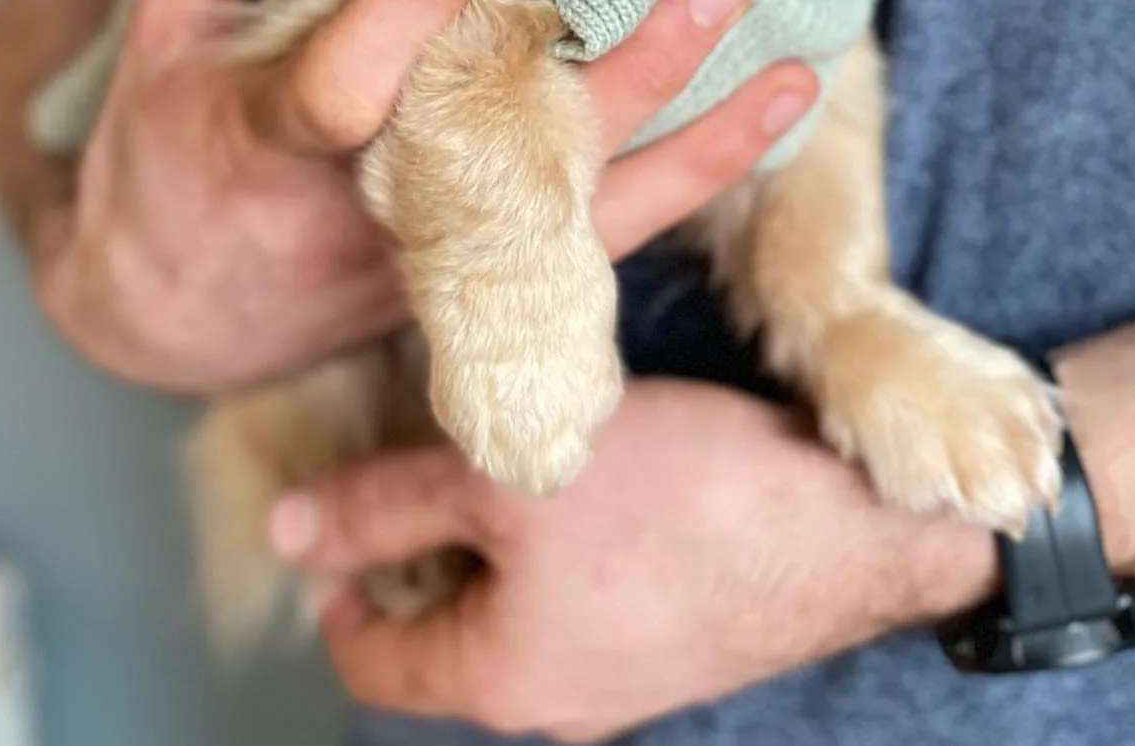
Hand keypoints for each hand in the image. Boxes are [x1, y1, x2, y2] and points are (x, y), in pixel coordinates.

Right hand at [36, 0, 818, 394]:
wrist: (170, 316)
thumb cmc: (162, 154)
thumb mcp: (165, 26)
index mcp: (274, 141)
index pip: (353, 77)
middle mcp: (374, 208)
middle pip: (513, 147)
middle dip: (622, 63)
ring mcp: (442, 253)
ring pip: (588, 205)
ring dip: (696, 132)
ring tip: (787, 57)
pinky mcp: (486, 275)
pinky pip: (610, 236)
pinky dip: (699, 173)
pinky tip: (780, 111)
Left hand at [276, 380, 996, 740]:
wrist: (853, 522)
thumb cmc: (677, 499)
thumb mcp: (504, 476)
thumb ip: (386, 503)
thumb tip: (281, 532)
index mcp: (500, 681)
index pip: (369, 655)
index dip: (337, 572)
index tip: (345, 491)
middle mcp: (559, 698)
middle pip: (447, 621)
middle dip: (426, 535)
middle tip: (435, 437)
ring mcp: (627, 671)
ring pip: (519, 599)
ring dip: (502, 526)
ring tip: (514, 436)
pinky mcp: (681, 630)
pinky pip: (587, 588)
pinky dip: (565, 533)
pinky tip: (593, 463)